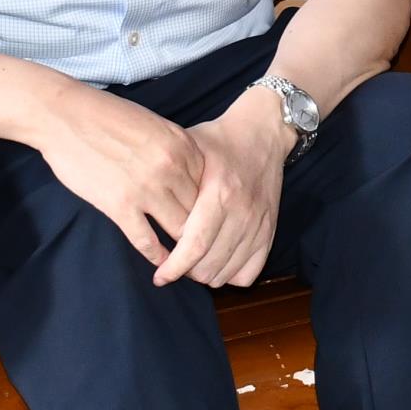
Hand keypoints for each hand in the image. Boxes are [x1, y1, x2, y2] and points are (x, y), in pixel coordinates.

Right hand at [26, 79, 204, 267]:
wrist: (65, 116)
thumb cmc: (107, 116)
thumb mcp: (155, 124)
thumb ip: (177, 150)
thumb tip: (191, 177)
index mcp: (183, 145)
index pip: (210, 187)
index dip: (211, 208)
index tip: (211, 222)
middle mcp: (172, 168)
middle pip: (200, 211)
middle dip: (203, 232)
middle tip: (206, 249)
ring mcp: (147, 188)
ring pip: (180, 230)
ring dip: (184, 249)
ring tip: (188, 262)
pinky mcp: (120, 205)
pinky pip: (147, 240)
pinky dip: (157, 256)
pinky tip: (162, 265)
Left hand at [161, 94, 294, 288]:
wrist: (263, 133)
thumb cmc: (219, 141)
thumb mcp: (189, 151)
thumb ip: (169, 181)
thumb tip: (141, 209)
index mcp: (219, 193)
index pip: (194, 246)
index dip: (174, 268)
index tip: (159, 276)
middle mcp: (242, 212)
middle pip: (209, 266)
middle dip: (186, 272)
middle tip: (174, 263)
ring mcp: (259, 224)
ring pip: (228, 273)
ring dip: (206, 275)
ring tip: (193, 263)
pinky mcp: (270, 230)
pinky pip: (250, 272)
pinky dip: (232, 275)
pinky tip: (218, 261)